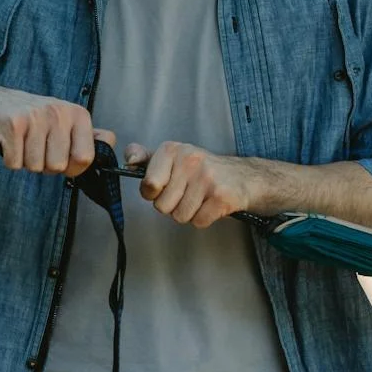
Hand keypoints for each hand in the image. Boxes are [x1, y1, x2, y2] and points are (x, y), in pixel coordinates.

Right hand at [0, 85, 114, 177]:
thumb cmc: (34, 117)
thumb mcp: (66, 120)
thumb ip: (89, 135)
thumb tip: (110, 142)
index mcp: (77, 114)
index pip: (85, 158)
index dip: (72, 166)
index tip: (61, 156)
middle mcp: (58, 113)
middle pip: (58, 166)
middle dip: (45, 164)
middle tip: (36, 146)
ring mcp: (35, 117)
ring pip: (36, 167)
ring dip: (26, 162)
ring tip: (23, 142)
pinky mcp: (12, 125)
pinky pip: (15, 164)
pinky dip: (10, 160)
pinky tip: (10, 143)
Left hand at [124, 141, 262, 228]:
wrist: (243, 177)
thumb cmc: (202, 170)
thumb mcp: (174, 157)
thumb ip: (146, 158)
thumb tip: (128, 160)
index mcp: (172, 149)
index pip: (148, 185)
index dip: (155, 193)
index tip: (167, 187)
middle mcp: (188, 160)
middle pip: (162, 206)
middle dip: (173, 206)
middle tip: (188, 194)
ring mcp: (206, 177)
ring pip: (180, 216)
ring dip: (189, 213)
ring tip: (201, 198)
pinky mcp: (221, 196)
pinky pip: (198, 222)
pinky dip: (204, 219)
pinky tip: (212, 205)